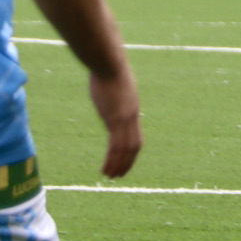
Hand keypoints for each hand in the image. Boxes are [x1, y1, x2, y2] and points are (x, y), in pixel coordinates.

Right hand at [91, 62, 140, 177]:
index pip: (136, 136)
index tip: (126, 161)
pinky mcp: (116, 120)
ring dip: (118, 165)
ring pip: (125, 150)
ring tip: (109, 177)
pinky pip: (116, 146)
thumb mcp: (113, 83)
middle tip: (120, 175)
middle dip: (128, 162)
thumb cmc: (107, 68)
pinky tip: (105, 169)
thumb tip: (104, 84)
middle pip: (134, 145)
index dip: (132, 151)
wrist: (109, 63)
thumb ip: (111, 91)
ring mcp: (125, 119)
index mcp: (132, 109)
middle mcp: (131, 116)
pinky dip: (112, 160)